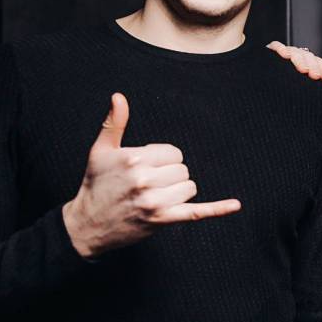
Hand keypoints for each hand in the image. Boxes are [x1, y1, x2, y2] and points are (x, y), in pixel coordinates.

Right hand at [62, 93, 240, 257]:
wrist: (87, 225)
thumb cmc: (96, 184)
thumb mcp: (100, 151)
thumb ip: (114, 123)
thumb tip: (119, 96)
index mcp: (133, 158)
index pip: (173, 153)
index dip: (163, 160)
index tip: (145, 168)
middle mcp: (144, 179)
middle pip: (183, 170)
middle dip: (170, 176)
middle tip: (147, 185)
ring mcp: (154, 201)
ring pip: (189, 187)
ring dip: (177, 192)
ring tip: (153, 197)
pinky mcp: (162, 220)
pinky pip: (197, 212)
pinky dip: (217, 209)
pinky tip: (235, 205)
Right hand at [268, 41, 321, 87]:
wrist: (270, 96)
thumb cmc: (291, 92)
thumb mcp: (309, 91)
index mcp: (309, 64)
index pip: (319, 63)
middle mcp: (299, 57)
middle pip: (308, 57)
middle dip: (313, 66)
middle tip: (315, 76)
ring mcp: (286, 53)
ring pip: (295, 52)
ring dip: (300, 60)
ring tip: (303, 69)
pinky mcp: (272, 52)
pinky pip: (276, 46)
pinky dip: (280, 48)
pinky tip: (284, 55)